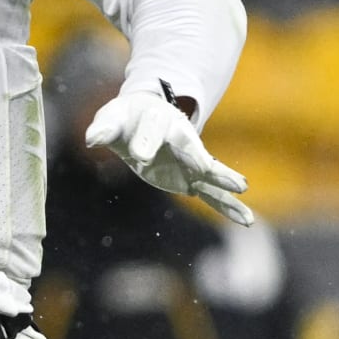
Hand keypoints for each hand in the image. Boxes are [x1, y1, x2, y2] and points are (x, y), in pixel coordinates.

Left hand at [85, 89, 253, 225]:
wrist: (144, 118)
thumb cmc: (127, 118)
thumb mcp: (112, 118)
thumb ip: (104, 128)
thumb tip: (92, 140)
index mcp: (157, 118)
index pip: (152, 129)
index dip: (145, 141)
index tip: (138, 156)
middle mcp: (180, 138)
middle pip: (189, 145)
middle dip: (196, 155)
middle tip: (205, 166)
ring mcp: (189, 160)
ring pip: (210, 170)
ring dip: (225, 179)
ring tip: (243, 188)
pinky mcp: (192, 178)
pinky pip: (212, 194)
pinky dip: (227, 206)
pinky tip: (246, 220)